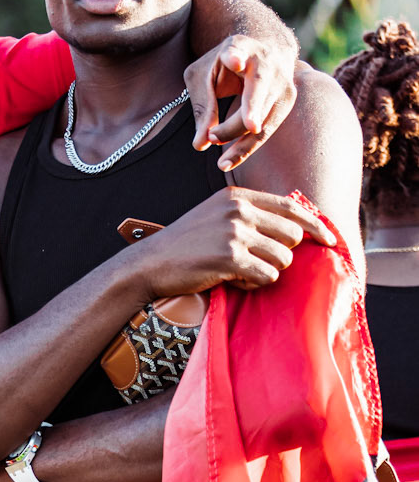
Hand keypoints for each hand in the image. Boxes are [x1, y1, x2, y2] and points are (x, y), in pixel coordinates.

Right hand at [126, 187, 333, 297]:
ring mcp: (235, 234)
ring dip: (267, 272)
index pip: (291, 207)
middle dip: (283, 254)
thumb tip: (292, 226)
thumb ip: (250, 215)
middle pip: (292, 235)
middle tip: (260, 263)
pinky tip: (236, 282)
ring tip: (242, 273)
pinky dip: (255, 284)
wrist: (150, 264)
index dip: (316, 224)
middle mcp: (240, 211)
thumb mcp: (216, 217)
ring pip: (282, 258)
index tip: (331, 239)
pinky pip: (266, 276)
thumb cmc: (185, 245)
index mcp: (239, 198)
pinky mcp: (230, 259)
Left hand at [185, 34, 296, 171]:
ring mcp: (282, 81)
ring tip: (221, 162)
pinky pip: (266, 130)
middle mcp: (266, 61)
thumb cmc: (225, 65)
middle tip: (223, 134)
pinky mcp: (286, 101)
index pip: (238, 51)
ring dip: (241, 142)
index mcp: (240, 46)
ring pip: (264, 116)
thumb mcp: (203, 77)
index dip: (236, 55)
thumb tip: (200, 144)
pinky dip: (247, 148)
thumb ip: (202, 106)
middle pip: (256, 90)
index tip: (234, 59)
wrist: (264, 52)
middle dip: (246, 112)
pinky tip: (228, 162)